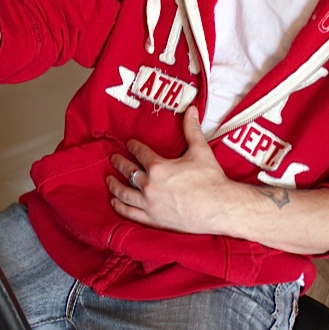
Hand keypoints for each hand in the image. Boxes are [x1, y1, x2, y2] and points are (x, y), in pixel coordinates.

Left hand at [107, 106, 236, 233]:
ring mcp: (149, 204)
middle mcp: (149, 185)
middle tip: (113, 158)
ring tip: (108, 180)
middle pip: (128, 172)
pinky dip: (120, 207)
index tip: (129, 144)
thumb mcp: (201, 150)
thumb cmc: (211, 179)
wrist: (220, 208)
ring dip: (114, 185)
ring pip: (124, 193)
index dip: (133, 146)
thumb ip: (192, 129)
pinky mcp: (153, 219)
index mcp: (158, 167)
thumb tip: (190, 109)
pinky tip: (115, 202)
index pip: (139, 153)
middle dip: (119, 163)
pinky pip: (130, 213)